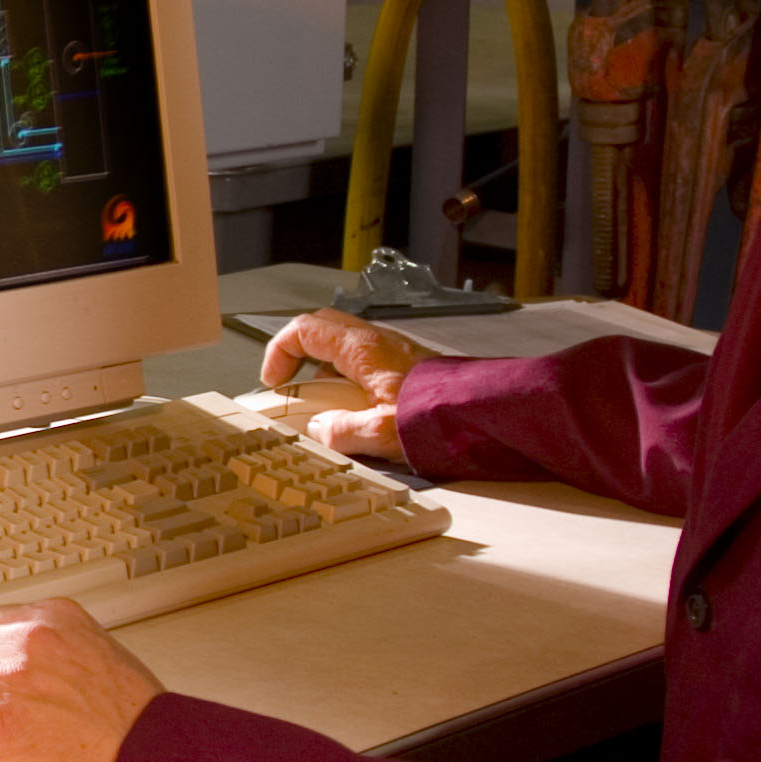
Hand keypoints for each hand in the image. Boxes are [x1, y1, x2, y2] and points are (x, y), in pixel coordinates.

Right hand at [256, 308, 430, 462]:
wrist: (486, 413)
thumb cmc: (439, 417)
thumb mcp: (380, 433)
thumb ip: (341, 432)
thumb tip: (320, 429)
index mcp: (363, 350)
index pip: (305, 330)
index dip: (280, 352)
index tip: (274, 381)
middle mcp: (378, 342)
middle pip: (324, 328)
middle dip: (300, 355)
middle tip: (293, 385)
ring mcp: (394, 350)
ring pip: (346, 347)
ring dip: (328, 372)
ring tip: (328, 408)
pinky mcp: (409, 365)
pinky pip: (368, 362)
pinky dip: (352, 380)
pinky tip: (360, 411)